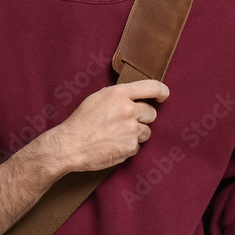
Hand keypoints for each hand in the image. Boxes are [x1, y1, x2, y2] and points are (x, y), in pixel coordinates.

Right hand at [51, 80, 168, 172]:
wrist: (70, 145)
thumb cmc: (81, 121)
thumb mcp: (98, 98)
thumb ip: (118, 96)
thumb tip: (134, 96)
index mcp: (119, 94)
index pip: (152, 87)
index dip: (162, 91)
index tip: (163, 96)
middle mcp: (128, 110)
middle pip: (151, 113)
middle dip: (143, 118)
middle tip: (127, 122)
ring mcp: (131, 129)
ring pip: (146, 131)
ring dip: (136, 134)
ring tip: (116, 135)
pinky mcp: (130, 147)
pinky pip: (137, 146)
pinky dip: (128, 147)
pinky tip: (113, 145)